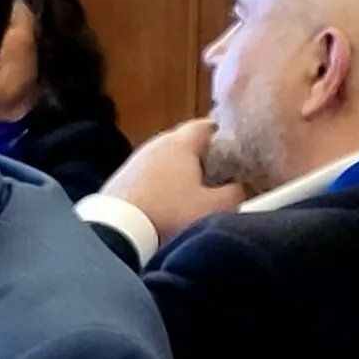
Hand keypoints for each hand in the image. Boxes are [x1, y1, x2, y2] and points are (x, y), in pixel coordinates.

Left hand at [99, 119, 246, 242]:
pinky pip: (149, 174)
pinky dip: (162, 183)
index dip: (225, 134)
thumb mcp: (214, 207)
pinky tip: (168, 203)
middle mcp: (156, 144)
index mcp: (180, 143)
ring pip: (166, 159)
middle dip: (204, 155)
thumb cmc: (169, 213)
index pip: (207, 125)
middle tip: (221, 174)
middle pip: (186, 142)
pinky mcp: (120, 180)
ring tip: (195, 192)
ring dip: (181, 171)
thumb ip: (236, 193)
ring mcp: (134, 161)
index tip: (237, 150)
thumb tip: (243, 186)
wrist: (115, 233)